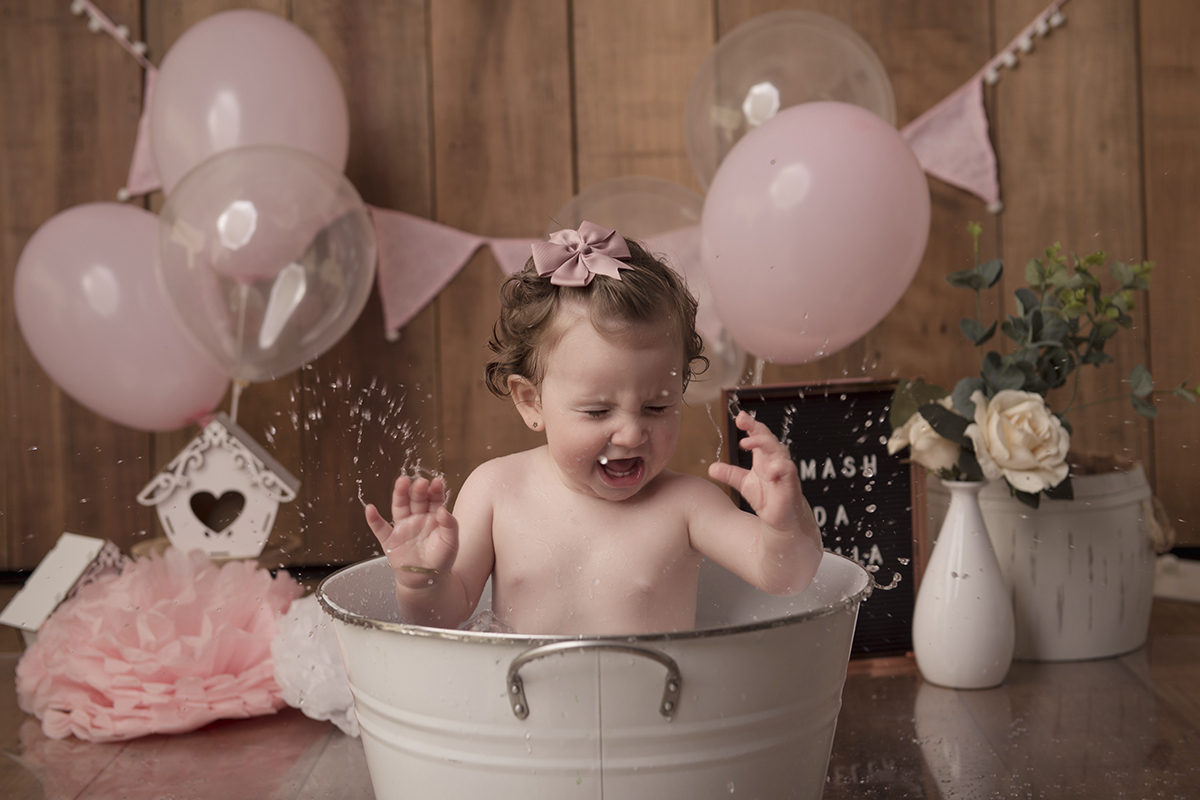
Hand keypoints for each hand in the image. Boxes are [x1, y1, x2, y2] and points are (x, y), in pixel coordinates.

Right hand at [365, 475, 458, 586]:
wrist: (427, 581)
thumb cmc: (441, 561)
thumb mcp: (451, 543)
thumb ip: (450, 525)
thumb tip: (443, 510)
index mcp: (434, 517)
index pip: (435, 499)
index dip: (435, 490)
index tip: (437, 482)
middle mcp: (418, 518)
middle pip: (417, 499)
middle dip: (419, 490)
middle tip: (421, 482)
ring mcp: (403, 527)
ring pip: (400, 506)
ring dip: (400, 494)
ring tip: (401, 482)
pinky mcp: (390, 540)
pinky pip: (379, 528)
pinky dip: (373, 519)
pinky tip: (370, 509)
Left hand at [707, 411, 805, 532]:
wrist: (783, 519)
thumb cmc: (768, 498)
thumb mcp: (744, 484)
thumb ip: (729, 474)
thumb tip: (712, 467)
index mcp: (764, 457)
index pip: (758, 435)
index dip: (750, 425)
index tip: (739, 416)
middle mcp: (775, 460)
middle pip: (767, 437)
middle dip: (756, 428)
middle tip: (742, 422)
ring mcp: (784, 471)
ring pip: (778, 449)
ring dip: (764, 443)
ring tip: (747, 443)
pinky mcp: (791, 483)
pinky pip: (787, 470)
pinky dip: (779, 468)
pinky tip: (769, 471)